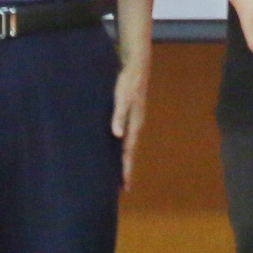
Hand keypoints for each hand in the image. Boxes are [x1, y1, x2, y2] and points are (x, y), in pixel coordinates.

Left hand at [110, 60, 147, 182]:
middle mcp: (135, 125)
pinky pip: (125, 135)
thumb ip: (119, 116)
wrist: (137, 65)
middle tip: (122, 187)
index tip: (124, 186)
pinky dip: (120, 146)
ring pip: (127, 145)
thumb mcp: (122, 98)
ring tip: (118, 172)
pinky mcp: (129, 114)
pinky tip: (115, 147)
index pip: (129, 153)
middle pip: (129, 152)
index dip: (126, 169)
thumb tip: (117, 135)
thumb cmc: (128, 81)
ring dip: (123, 158)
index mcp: (134, 124)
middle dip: (126, 169)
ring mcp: (133, 120)